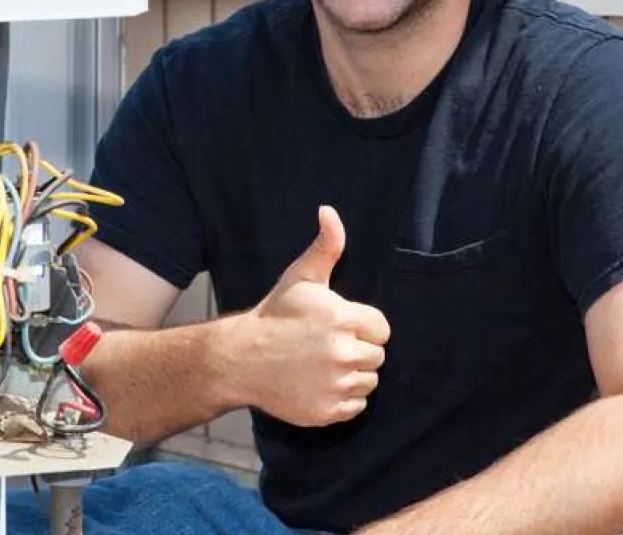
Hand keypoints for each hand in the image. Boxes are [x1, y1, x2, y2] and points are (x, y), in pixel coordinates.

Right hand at [230, 205, 390, 426]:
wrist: (241, 359)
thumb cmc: (274, 315)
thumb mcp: (300, 277)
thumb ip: (326, 246)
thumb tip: (329, 211)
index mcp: (342, 319)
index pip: (382, 329)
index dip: (363, 326)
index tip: (339, 326)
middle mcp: (342, 353)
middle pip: (377, 356)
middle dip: (358, 350)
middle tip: (327, 345)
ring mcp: (335, 385)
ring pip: (368, 382)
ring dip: (352, 375)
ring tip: (323, 364)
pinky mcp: (328, 411)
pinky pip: (356, 406)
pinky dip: (343, 399)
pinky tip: (320, 384)